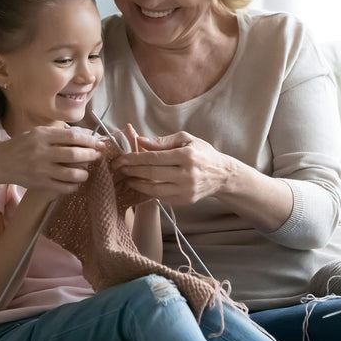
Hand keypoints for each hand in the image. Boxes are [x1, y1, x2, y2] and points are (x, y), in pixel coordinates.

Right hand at [2, 125, 104, 193]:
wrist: (1, 162)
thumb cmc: (23, 144)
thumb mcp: (39, 132)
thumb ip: (60, 133)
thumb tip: (87, 134)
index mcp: (42, 136)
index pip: (71, 136)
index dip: (89, 139)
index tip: (98, 142)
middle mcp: (41, 153)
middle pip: (74, 155)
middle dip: (90, 155)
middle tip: (97, 155)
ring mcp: (41, 170)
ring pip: (71, 174)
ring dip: (84, 173)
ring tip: (85, 171)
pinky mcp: (40, 184)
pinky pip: (63, 187)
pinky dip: (73, 186)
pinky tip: (75, 182)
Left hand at [111, 131, 235, 204]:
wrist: (222, 174)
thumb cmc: (202, 153)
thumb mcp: (186, 139)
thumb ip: (162, 141)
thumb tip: (140, 140)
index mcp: (186, 155)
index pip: (154, 157)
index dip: (134, 158)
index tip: (121, 158)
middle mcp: (187, 174)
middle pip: (152, 174)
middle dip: (132, 171)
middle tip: (119, 168)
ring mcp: (186, 189)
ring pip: (155, 189)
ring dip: (137, 184)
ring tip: (127, 178)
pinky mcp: (185, 200)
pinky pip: (162, 197)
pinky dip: (149, 192)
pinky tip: (140, 185)